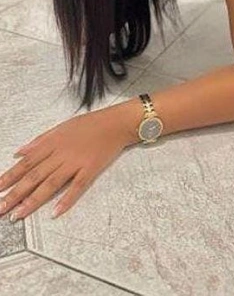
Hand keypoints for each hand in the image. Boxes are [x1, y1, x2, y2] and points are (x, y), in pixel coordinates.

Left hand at [0, 109, 126, 220]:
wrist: (116, 123)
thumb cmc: (90, 124)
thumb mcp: (61, 126)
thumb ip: (39, 140)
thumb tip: (19, 151)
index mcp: (52, 143)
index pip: (26, 163)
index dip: (9, 177)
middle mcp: (61, 153)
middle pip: (34, 176)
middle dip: (15, 194)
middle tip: (1, 209)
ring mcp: (76, 163)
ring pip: (50, 184)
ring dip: (33, 201)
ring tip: (18, 215)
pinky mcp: (90, 170)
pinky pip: (76, 187)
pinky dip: (66, 200)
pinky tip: (54, 212)